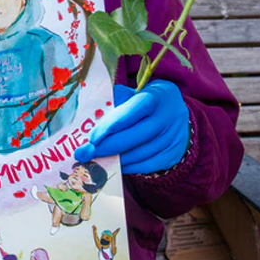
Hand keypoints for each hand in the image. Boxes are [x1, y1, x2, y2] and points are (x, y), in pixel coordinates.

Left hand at [74, 81, 189, 174]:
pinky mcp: (172, 155)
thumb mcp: (133, 93)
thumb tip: (93, 117)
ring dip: (114, 159)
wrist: (175, 112)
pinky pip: (146, 166)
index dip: (111, 125)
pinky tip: (113, 164)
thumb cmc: (145, 102)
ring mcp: (172, 138)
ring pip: (139, 154)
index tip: (92, 138)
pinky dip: (127, 167)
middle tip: (84, 154)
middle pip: (135, 137)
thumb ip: (115, 101)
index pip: (133, 111)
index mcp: (155, 96)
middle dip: (106, 147)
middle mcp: (167, 118)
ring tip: (94, 160)